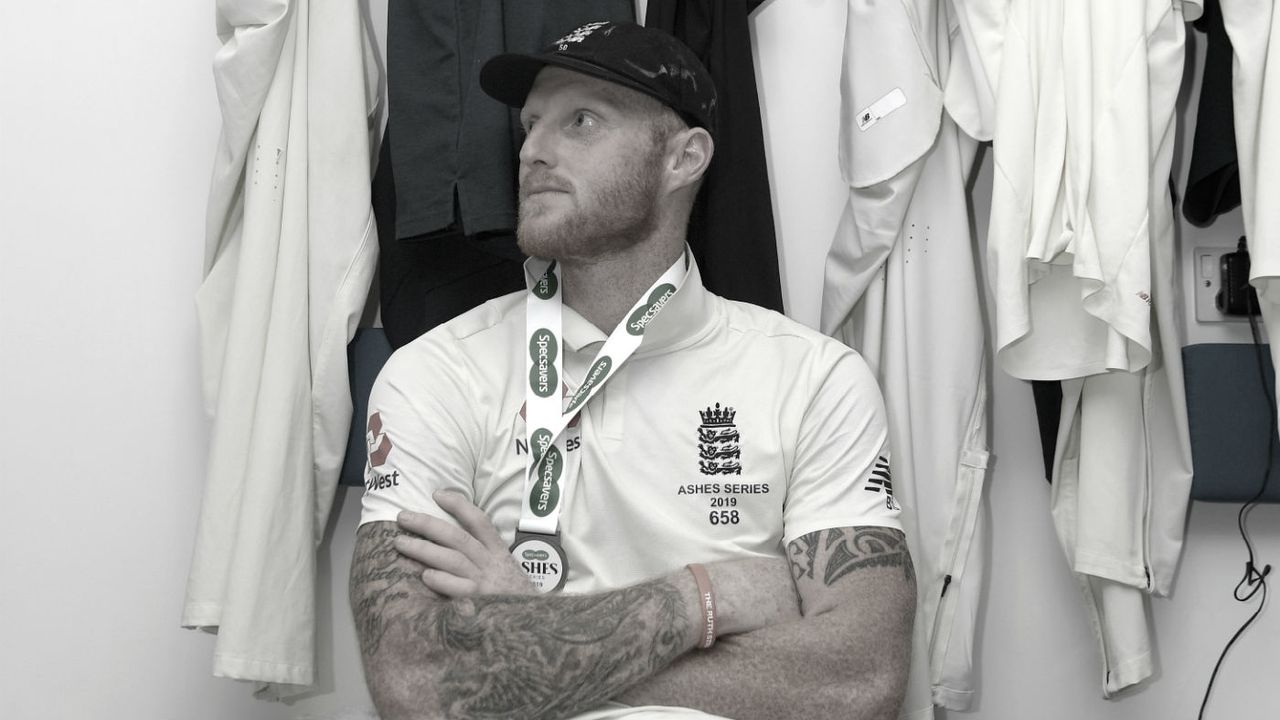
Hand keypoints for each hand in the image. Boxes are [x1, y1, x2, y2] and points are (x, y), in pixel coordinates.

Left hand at [394, 489, 535, 597]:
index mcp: (497, 552)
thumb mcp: (506, 569)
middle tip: (403, 517)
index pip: (479, 521)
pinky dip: (442, 581)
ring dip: (424, 550)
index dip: (458, 505)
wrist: (533, 624)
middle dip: (428, 524)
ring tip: (400, 544)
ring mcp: (485, 583)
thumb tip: (452, 540)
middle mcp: (490, 563)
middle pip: (457, 537)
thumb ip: (484, 555)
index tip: (437, 494)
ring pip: (453, 559)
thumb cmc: (513, 597)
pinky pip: (458, 589)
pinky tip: (425, 576)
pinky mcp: (480, 604)